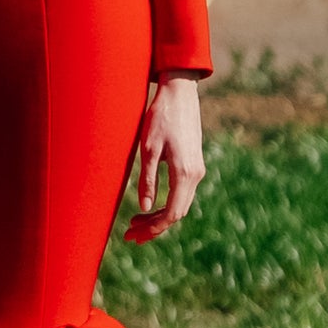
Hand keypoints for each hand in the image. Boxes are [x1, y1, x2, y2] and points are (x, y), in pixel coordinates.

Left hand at [123, 73, 204, 243]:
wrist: (180, 93)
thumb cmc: (160, 117)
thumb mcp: (149, 148)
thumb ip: (148, 179)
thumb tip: (144, 207)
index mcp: (184, 173)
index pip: (171, 213)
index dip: (153, 228)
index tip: (134, 234)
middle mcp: (195, 174)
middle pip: (177, 213)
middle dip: (154, 227)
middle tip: (130, 234)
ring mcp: (197, 169)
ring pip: (180, 204)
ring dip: (160, 216)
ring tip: (136, 222)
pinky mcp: (194, 163)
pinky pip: (183, 193)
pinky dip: (167, 203)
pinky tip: (150, 204)